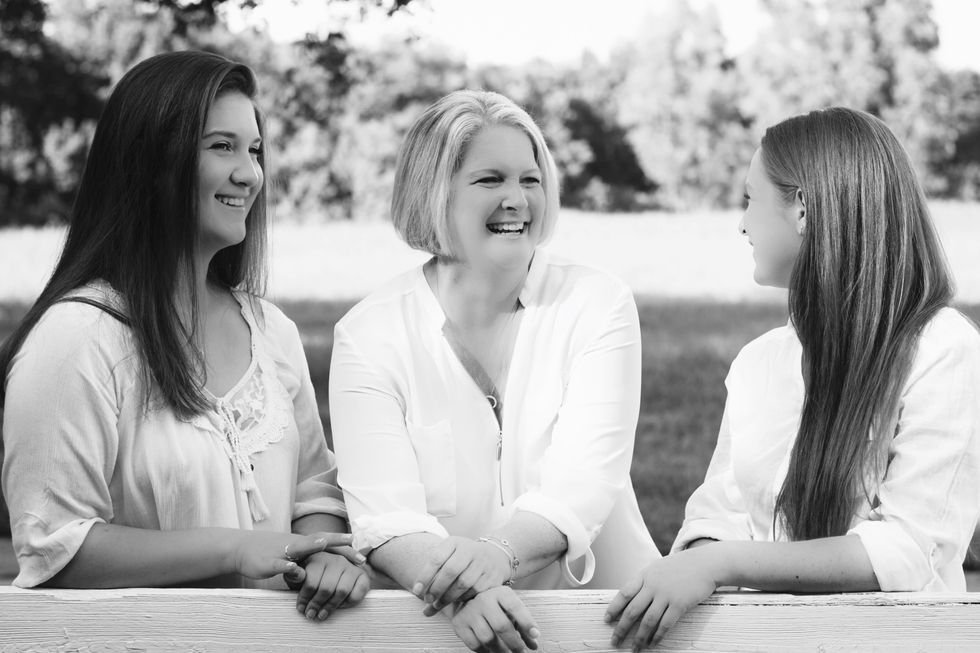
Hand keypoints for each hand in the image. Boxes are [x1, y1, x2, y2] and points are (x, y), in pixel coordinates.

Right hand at [231, 530, 353, 579]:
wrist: (242, 549)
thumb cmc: (271, 553)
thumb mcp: (293, 557)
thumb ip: (309, 560)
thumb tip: (328, 568)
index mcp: (303, 544)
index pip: (328, 544)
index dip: (344, 548)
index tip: (362, 554)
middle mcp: (296, 544)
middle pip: (319, 540)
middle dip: (337, 543)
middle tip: (355, 546)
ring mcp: (282, 552)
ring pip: (299, 547)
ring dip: (312, 545)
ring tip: (326, 543)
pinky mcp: (269, 562)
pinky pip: (279, 564)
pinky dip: (286, 566)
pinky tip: (294, 568)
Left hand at [284, 549, 369, 620]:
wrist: (332, 570)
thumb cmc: (312, 575)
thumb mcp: (299, 574)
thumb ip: (294, 575)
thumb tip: (293, 572)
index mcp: (319, 557)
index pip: (311, 581)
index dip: (304, 598)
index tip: (300, 608)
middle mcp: (336, 559)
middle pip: (326, 588)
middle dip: (316, 604)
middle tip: (310, 614)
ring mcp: (350, 566)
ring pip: (341, 591)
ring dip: (330, 606)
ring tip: (321, 614)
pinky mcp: (362, 575)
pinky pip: (358, 592)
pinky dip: (348, 603)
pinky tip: (339, 606)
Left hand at [413, 536, 510, 614]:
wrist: (493, 557)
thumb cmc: (462, 561)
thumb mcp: (448, 559)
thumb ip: (433, 578)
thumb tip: (422, 604)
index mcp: (454, 542)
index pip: (437, 557)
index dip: (425, 575)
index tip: (416, 590)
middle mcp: (470, 549)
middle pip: (450, 570)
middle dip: (437, 588)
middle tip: (428, 600)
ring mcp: (483, 562)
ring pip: (463, 583)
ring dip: (448, 597)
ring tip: (438, 604)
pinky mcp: (492, 576)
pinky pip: (475, 591)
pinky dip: (463, 599)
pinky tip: (456, 601)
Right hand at [448, 586, 538, 652]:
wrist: (466, 597)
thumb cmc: (494, 605)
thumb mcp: (510, 608)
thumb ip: (523, 625)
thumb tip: (534, 645)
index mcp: (500, 593)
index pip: (515, 606)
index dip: (527, 621)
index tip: (536, 634)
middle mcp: (484, 599)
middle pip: (501, 626)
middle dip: (514, 643)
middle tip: (521, 651)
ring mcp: (470, 611)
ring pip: (487, 638)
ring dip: (501, 650)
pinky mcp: (459, 624)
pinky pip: (474, 644)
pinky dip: (486, 652)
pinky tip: (492, 651)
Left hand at [604, 548, 720, 650]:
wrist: (705, 563)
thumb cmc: (681, 566)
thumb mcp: (658, 567)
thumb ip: (645, 581)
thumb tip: (631, 597)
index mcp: (645, 575)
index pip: (624, 593)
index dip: (614, 608)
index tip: (606, 620)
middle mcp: (653, 585)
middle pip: (633, 610)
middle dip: (622, 628)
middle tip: (615, 641)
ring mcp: (666, 595)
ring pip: (648, 621)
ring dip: (640, 637)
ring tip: (635, 648)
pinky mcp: (680, 604)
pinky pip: (666, 624)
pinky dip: (658, 635)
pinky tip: (653, 643)